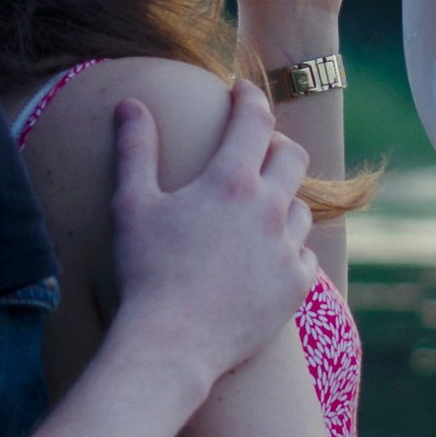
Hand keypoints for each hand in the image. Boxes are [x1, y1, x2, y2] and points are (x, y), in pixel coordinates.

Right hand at [108, 78, 310, 389]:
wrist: (171, 344)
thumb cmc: (145, 272)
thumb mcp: (132, 205)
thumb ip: (135, 149)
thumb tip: (131, 104)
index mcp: (231, 181)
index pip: (255, 119)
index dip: (250, 98)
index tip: (242, 92)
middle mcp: (269, 209)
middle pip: (292, 157)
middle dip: (275, 145)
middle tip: (255, 149)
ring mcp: (287, 249)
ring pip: (301, 207)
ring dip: (282, 200)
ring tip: (258, 210)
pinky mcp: (296, 287)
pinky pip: (304, 255)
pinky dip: (289, 249)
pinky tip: (268, 256)